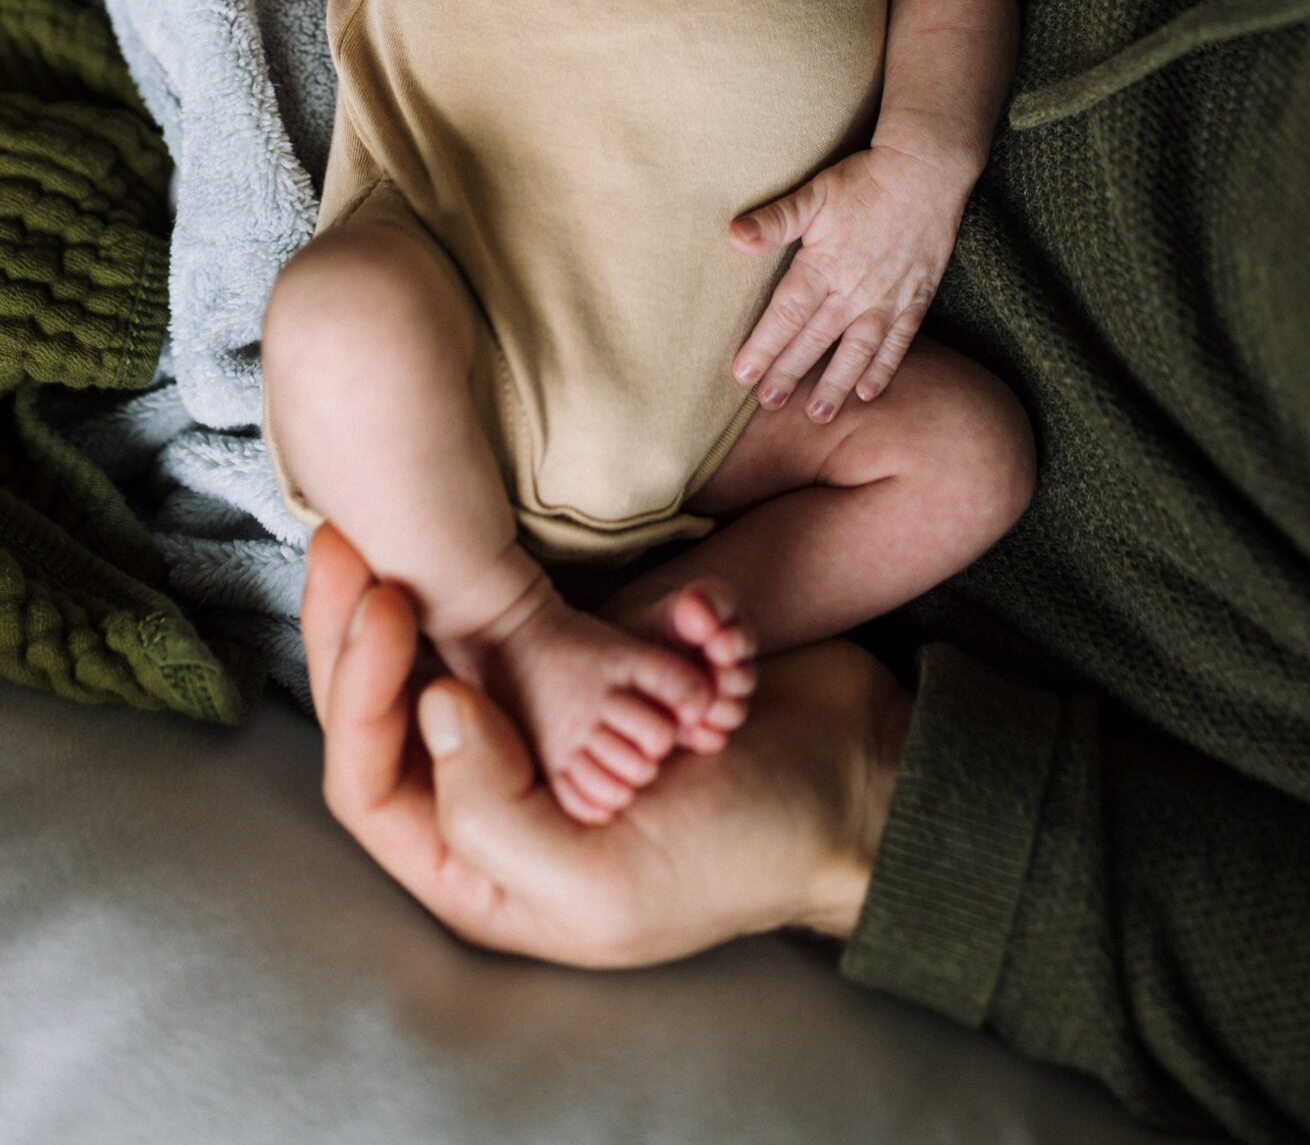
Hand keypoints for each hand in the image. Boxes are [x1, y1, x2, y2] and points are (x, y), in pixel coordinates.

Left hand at [299, 522, 909, 966]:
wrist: (858, 793)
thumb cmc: (738, 859)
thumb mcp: (603, 879)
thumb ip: (495, 812)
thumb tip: (428, 709)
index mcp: (482, 861)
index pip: (369, 777)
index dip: (358, 688)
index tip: (383, 598)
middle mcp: (504, 790)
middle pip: (397, 699)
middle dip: (369, 618)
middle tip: (349, 533)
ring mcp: (558, 723)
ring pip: (475, 648)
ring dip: (490, 598)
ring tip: (466, 539)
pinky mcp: (615, 669)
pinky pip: (578, 621)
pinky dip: (626, 606)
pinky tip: (694, 613)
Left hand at [728, 144, 967, 422]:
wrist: (926, 171)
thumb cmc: (865, 179)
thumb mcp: (815, 193)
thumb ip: (776, 219)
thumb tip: (734, 235)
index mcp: (823, 266)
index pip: (786, 316)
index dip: (763, 347)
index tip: (742, 376)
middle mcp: (854, 290)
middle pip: (815, 340)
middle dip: (789, 373)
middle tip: (768, 404)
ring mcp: (887, 299)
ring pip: (856, 351)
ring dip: (835, 385)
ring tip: (817, 413)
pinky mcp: (915, 299)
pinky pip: (898, 342)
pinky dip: (884, 369)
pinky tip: (869, 392)